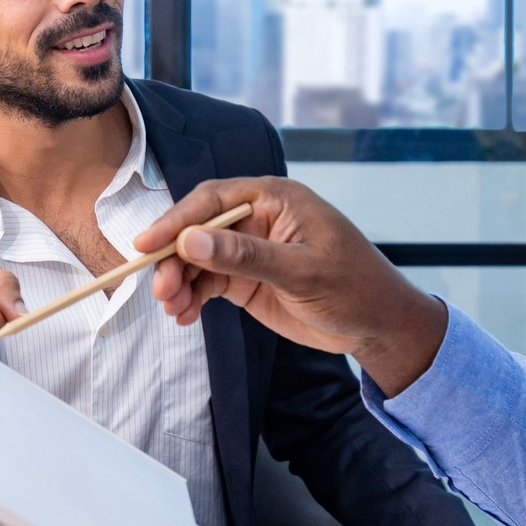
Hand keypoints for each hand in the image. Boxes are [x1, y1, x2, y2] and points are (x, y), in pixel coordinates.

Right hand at [134, 177, 447, 395]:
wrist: (378, 325)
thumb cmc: (355, 286)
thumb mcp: (302, 271)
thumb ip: (247, 256)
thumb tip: (192, 240)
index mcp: (275, 200)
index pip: (213, 200)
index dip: (177, 220)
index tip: (147, 245)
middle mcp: (257, 220)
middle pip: (198, 230)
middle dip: (174, 258)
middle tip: (160, 288)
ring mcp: (250, 251)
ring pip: (198, 260)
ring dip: (179, 282)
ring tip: (172, 308)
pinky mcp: (247, 280)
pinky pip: (209, 284)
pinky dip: (193, 299)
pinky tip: (184, 317)